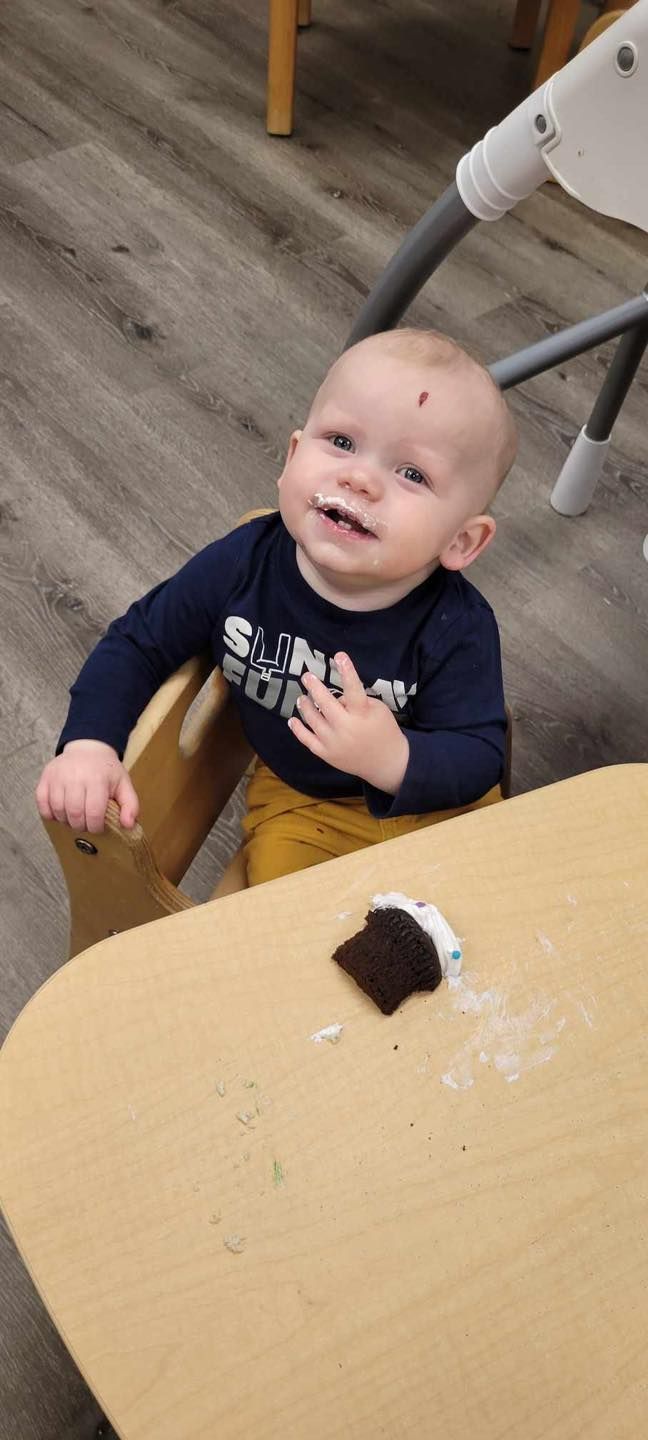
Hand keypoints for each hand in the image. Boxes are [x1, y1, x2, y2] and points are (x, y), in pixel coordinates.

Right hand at [35, 740, 139, 833]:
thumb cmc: (106, 770)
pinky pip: (42, 802)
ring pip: (58, 810)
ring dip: (66, 820)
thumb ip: (130, 805)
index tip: (98, 827)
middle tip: (85, 824)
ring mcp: (57, 777)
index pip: (93, 813)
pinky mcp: (45, 778)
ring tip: (74, 818)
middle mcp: (75, 777)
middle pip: (74, 814)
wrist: (87, 747)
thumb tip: (128, 825)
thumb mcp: (124, 784)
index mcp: (97, 780)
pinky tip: (59, 813)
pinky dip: (49, 813)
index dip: (95, 826)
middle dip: (80, 826)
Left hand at [288, 651, 409, 793]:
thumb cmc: (384, 731)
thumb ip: (356, 700)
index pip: (353, 689)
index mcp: (362, 714)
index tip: (339, 655)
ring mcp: (334, 742)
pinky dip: (298, 729)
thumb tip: (335, 697)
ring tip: (302, 697)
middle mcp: (346, 728)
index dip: (347, 671)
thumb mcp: (378, 710)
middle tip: (306, 676)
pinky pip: (307, 740)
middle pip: (326, 704)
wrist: (385, 763)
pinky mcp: (326, 754)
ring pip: (313, 720)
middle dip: (314, 687)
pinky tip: (292, 720)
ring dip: (305, 706)